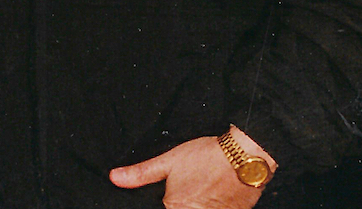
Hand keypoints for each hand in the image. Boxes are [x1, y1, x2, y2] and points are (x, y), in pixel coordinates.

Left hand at [110, 130, 272, 208]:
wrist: (245, 158)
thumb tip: (116, 178)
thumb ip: (140, 173)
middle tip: (190, 187)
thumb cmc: (207, 157)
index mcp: (175, 207)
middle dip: (180, 202)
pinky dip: (209, 206)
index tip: (173, 195)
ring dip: (195, 203)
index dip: (164, 203)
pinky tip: (213, 195)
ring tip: (201, 189)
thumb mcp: (168, 161)